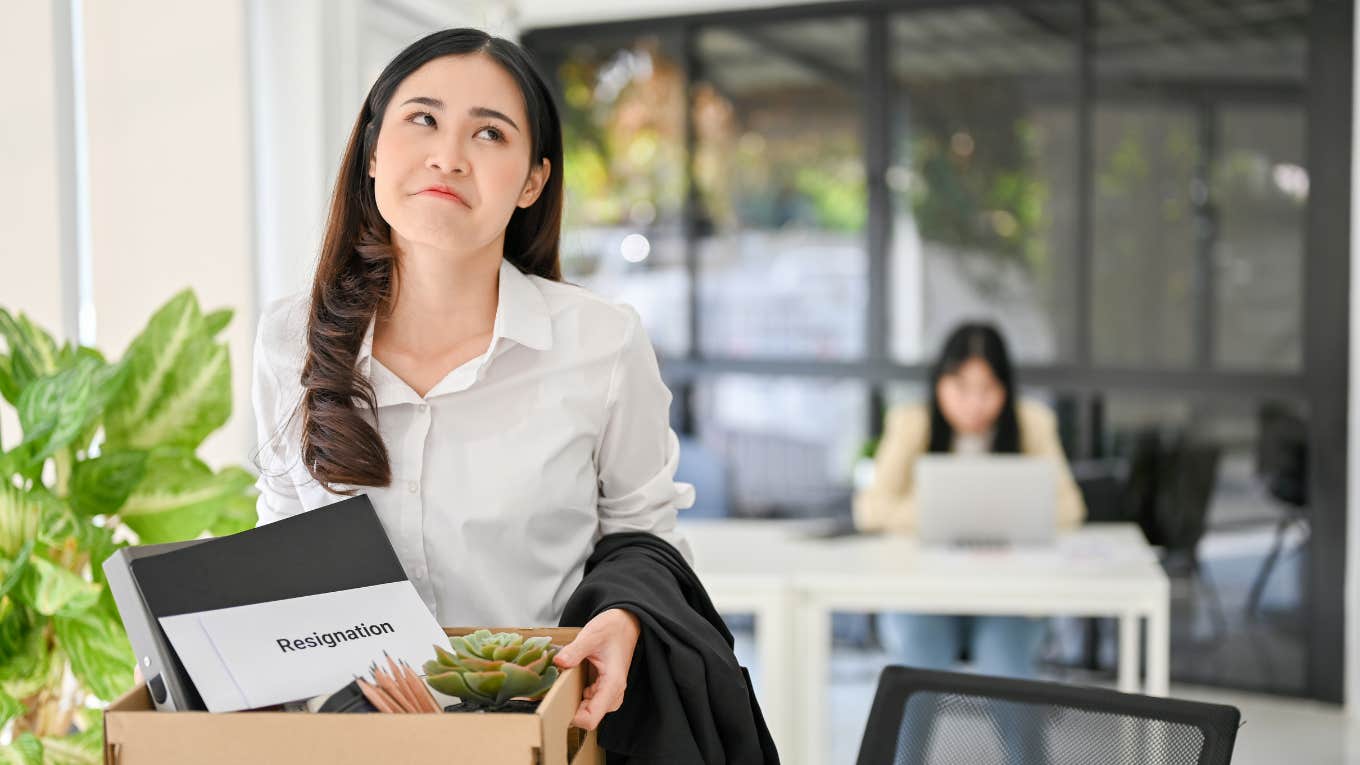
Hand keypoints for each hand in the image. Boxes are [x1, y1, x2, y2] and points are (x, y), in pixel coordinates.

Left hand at [553, 608, 639, 729]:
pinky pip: (590, 702)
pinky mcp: (605, 689)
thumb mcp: (591, 636)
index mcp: (612, 684)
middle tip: (555, 693)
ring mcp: (610, 692)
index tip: (558, 704)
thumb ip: (575, 650)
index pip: (591, 719)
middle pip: (589, 717)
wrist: (626, 623)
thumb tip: (558, 662)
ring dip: (574, 703)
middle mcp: (613, 693)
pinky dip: (578, 696)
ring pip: (589, 711)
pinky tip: (570, 682)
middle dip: (571, 709)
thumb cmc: (612, 629)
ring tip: (561, 686)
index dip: (573, 717)